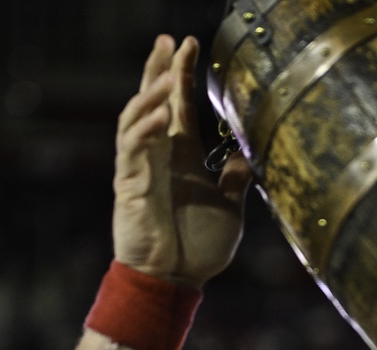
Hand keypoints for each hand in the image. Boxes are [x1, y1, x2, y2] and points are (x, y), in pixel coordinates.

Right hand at [113, 35, 252, 288]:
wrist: (175, 280)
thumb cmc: (197, 248)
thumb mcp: (229, 208)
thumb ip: (234, 180)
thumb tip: (247, 157)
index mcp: (182, 157)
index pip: (179, 105)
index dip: (181, 73)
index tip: (189, 44)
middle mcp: (159, 156)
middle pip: (152, 101)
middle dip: (157, 69)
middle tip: (166, 41)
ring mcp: (141, 168)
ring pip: (137, 119)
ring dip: (149, 95)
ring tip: (165, 75)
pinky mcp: (129, 185)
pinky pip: (132, 150)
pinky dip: (144, 130)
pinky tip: (159, 116)